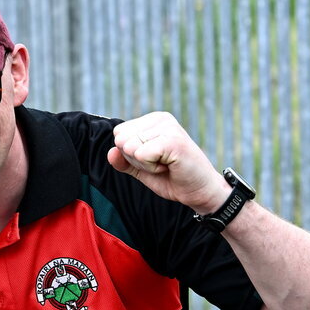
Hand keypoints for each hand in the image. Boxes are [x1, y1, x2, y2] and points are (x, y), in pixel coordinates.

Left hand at [109, 111, 229, 213]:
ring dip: (145, 164)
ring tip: (166, 164)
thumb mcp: (141, 169)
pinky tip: (169, 166)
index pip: (119, 134)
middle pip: (122, 140)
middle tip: (160, 163)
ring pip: (130, 148)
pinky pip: (141, 154)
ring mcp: (168, 127)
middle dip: (136, 159)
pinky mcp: (172, 140)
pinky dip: (151, 167)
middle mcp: (161, 119)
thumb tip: (111, 152)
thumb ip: (123, 161)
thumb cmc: (172, 178)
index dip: (130, 154)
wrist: (198, 191)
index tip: (153, 159)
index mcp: (153, 120)